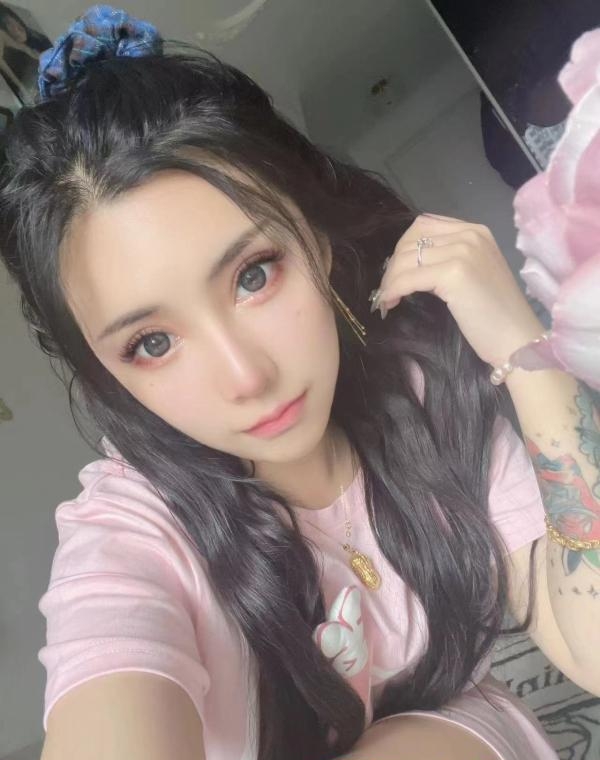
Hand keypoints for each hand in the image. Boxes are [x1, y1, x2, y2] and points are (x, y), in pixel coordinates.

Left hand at [373, 213, 545, 365]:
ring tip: (387, 300)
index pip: (424, 226)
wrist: (518, 340)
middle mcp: (470, 235)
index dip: (403, 249)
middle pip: (412, 240)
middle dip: (392, 266)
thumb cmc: (495, 316)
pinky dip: (393, 290)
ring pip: (406, 259)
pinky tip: (390, 303)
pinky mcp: (455, 273)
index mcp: (476, 231)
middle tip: (386, 291)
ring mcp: (464, 251)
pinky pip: (409, 278)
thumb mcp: (473, 275)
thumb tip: (409, 265)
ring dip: (389, 280)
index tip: (396, 274)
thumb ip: (448, 260)